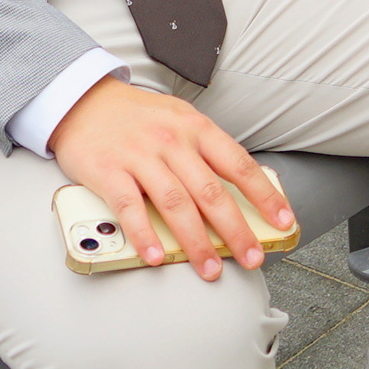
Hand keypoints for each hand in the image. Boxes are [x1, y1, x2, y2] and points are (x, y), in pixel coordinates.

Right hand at [50, 76, 291, 280]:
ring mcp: (140, 156)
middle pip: (211, 192)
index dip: (265, 195)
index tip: (285, 220)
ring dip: (196, 242)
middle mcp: (172, 141)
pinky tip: (156, 256)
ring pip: (176, 204)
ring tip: (210, 269)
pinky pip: (129, 207)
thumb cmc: (138, 118)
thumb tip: (239, 194)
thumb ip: (204, 152)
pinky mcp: (108, 170)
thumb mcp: (179, 121)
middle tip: (252, 257)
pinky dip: (144, 235)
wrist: (83, 99)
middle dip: (236, 230)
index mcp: (196, 128)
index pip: (239, 165)